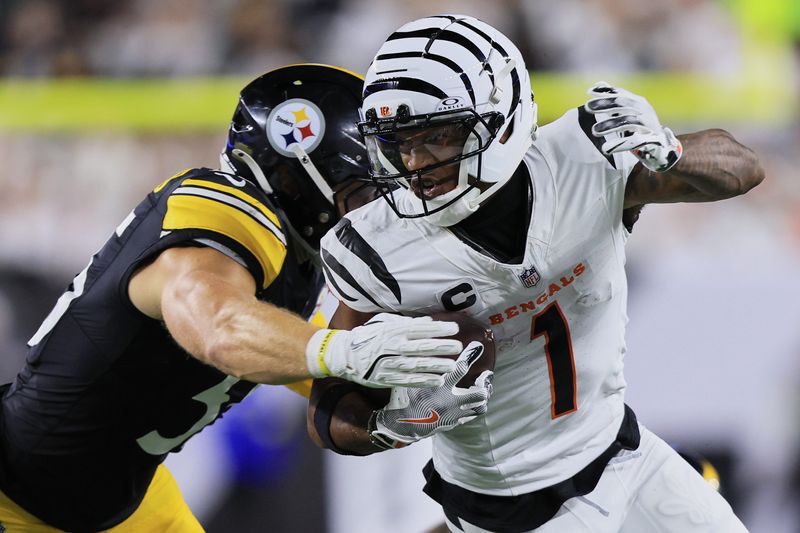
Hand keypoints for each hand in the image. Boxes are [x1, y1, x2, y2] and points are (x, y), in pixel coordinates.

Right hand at [305, 313, 461, 387]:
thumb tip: (428, 321)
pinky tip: (438, 381)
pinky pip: (408, 381)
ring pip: (417, 365)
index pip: (420, 328)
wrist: (344, 355)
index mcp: (393, 330)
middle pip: (422, 346)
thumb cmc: (367, 336)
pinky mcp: (387, 378)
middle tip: (458, 347)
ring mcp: (390, 363)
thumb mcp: (383, 323)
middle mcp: (393, 346)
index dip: (438, 328)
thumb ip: (405, 322)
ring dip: (436, 365)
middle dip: (441, 346)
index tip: (454, 328)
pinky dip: (424, 381)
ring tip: (452, 365)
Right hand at [368, 341, 492, 448]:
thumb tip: (427, 345)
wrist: (401, 425)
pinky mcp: (453, 424)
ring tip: (482, 389)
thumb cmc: (404, 398)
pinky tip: (471, 401)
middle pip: (479, 394)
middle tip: (486, 375)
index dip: (470, 355)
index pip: (459, 369)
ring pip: (479, 408)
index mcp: (439, 388)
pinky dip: (473, 407)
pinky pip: (470, 416)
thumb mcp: (410, 378)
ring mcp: (453, 415)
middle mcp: (449, 402)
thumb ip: (421, 365)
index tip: (477, 346)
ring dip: (482, 398)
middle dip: (485, 383)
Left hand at [584, 81, 682, 171]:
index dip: (606, 92)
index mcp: (638, 102)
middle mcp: (645, 110)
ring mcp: (649, 124)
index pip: (621, 94)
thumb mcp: (627, 112)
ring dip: (610, 125)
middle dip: (605, 104)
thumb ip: (614, 101)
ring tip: (594, 131)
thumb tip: (599, 83)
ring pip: (628, 121)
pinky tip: (606, 148)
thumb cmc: (640, 127)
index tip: (589, 91)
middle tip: (587, 107)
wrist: (662, 147)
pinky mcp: (652, 139)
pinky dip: (620, 144)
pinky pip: (635, 141)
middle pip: (623, 104)